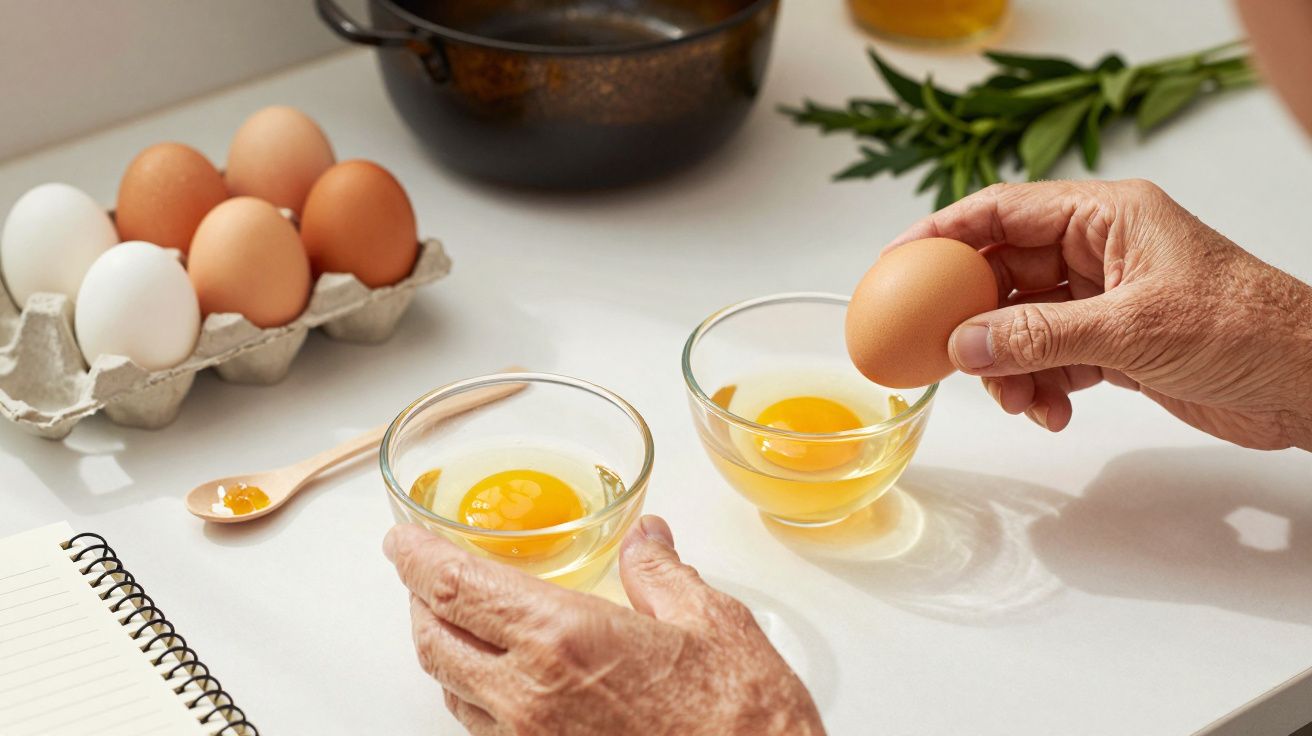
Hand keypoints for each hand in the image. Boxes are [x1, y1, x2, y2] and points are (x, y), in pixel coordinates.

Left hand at [383, 518, 823, 735]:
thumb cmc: (742, 718)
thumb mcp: (712, 622)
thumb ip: (661, 571)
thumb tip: (647, 537)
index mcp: (563, 639)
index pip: (454, 588)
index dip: (415, 558)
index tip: (402, 537)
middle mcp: (530, 696)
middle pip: (433, 641)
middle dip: (417, 599)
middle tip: (421, 570)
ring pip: (451, 691)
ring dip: (443, 648)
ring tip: (455, 617)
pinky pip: (484, 729)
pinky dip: (474, 694)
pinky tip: (499, 677)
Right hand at [889, 179, 1311, 450]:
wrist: (1307, 383)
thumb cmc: (1246, 328)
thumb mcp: (1132, 328)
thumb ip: (1039, 336)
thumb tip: (963, 344)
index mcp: (1105, 216)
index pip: (1004, 212)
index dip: (944, 232)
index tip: (897, 262)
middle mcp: (1098, 251)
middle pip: (1005, 274)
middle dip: (972, 319)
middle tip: (937, 351)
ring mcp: (1104, 299)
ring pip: (1021, 325)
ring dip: (1006, 366)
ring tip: (1016, 400)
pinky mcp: (1113, 344)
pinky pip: (1048, 360)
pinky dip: (1039, 388)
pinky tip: (1050, 412)